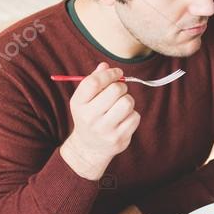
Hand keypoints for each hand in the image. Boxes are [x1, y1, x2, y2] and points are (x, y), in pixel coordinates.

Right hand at [60, 63, 140, 179]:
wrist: (89, 148)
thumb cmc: (90, 116)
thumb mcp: (85, 99)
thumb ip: (94, 80)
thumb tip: (105, 66)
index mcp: (78, 104)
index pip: (94, 82)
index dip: (109, 73)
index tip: (117, 73)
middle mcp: (89, 117)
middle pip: (115, 90)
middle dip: (121, 86)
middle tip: (119, 91)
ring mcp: (104, 129)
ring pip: (127, 103)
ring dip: (128, 100)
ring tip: (121, 105)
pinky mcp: (119, 138)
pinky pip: (135, 117)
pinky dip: (132, 115)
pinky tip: (123, 119)